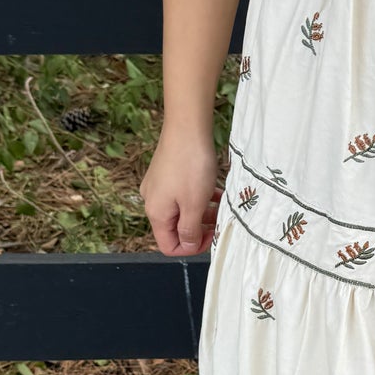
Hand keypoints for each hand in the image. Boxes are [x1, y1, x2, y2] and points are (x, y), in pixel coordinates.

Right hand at [141, 126, 220, 255]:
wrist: (186, 127)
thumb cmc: (191, 166)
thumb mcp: (194, 205)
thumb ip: (190, 230)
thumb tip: (188, 246)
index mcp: (156, 214)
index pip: (168, 246)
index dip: (191, 248)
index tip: (210, 236)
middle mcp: (153, 201)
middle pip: (175, 229)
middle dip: (199, 229)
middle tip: (219, 221)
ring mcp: (159, 187)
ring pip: (182, 211)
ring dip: (202, 213)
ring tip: (221, 206)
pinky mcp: (167, 174)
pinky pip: (183, 195)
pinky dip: (198, 198)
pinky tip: (215, 192)